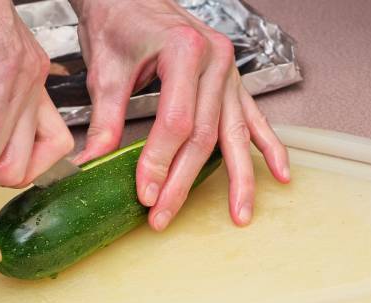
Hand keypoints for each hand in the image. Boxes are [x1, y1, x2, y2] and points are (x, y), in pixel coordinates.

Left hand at [71, 0, 289, 228]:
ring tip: (240, 213)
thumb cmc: (120, 19)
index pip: (175, 122)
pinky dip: (268, 146)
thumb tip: (92, 164)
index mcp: (184, 51)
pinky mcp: (232, 80)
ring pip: (234, 134)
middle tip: (165, 214)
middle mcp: (215, 61)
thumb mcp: (106, 70)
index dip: (159, 163)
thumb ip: (105, 121)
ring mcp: (229, 72)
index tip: (145, 194)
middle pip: (204, 135)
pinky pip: (254, 117)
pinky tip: (278, 172)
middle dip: (184, 181)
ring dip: (238, 178)